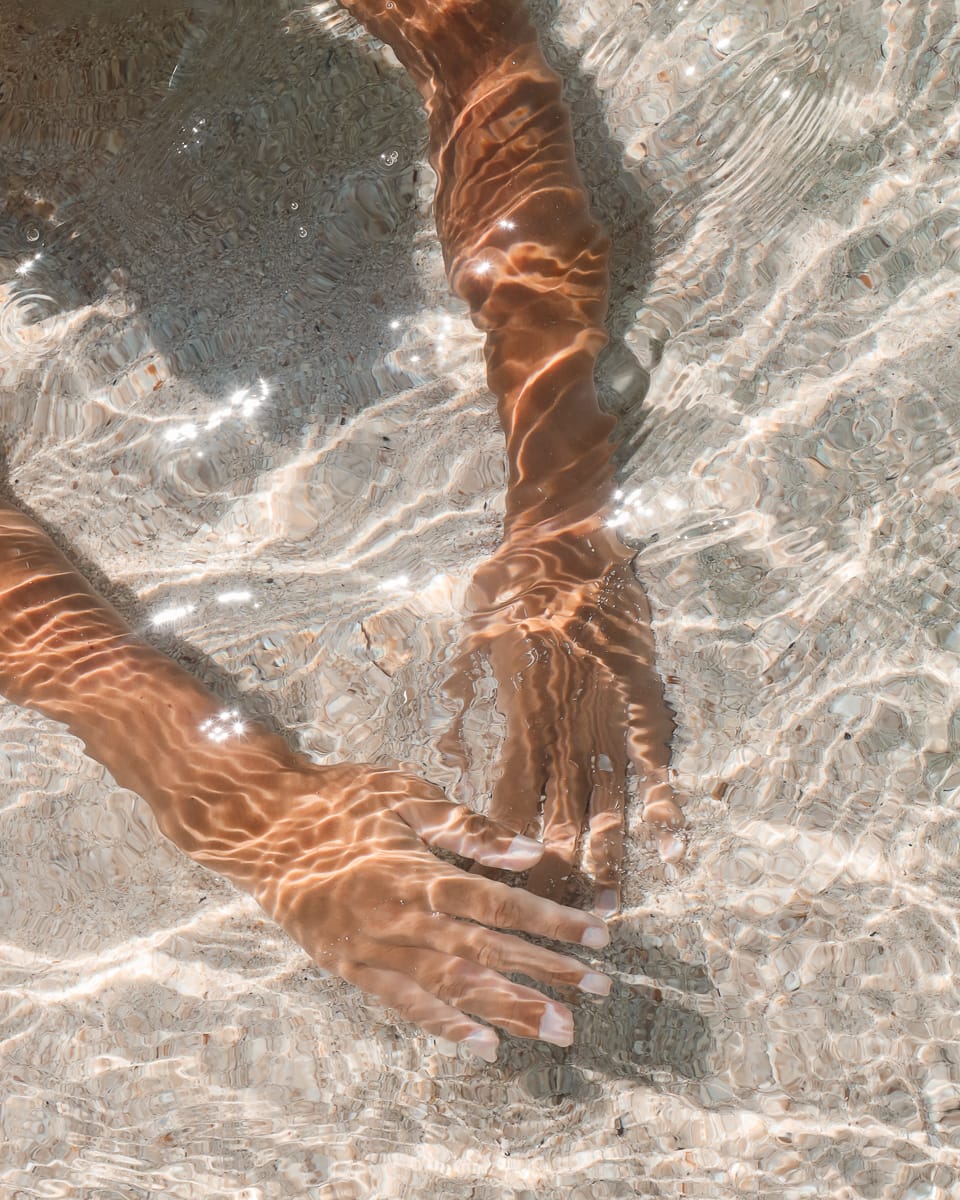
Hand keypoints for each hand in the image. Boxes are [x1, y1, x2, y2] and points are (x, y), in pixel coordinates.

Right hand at [204, 762, 612, 1062]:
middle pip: (488, 951)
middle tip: (600, 992)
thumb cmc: (341, 799)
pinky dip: (445, 1027)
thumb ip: (469, 829)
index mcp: (420, 870)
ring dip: (510, 1009)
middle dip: (548, 973)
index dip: (554, 922)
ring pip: (453, 988)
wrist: (262, 825)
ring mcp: (375, 949)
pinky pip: (403, 1005)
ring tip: (558, 1030)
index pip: (501, 903)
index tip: (599, 936)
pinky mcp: (351, 968)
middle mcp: (402, 917)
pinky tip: (484, 1045)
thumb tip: (528, 852)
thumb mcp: (408, 794)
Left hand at [442, 522, 683, 912]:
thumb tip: (442, 742)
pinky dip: (664, 805)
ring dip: (608, 859)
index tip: (502, 896)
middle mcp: (558, 731)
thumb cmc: (510, 584)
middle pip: (555, 818)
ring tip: (609, 909)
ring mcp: (601, 719)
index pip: (507, 805)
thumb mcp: (472, 639)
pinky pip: (654, 764)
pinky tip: (673, 848)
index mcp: (517, 721)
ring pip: (605, 804)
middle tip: (557, 929)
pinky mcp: (639, 701)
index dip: (506, 853)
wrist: (559, 540)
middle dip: (557, 875)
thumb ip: (461, 691)